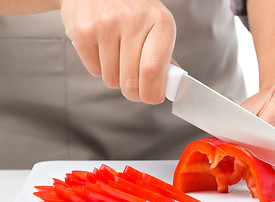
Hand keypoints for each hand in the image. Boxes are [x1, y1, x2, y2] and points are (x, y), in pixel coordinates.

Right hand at [59, 0, 175, 103]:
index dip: (152, 93)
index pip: (153, 71)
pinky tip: (102, 50)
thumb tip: (169, 85)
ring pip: (111, 79)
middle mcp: (133, 20)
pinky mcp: (83, 30)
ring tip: (116, 56)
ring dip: (115, 77)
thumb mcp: (155, 24)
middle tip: (133, 86)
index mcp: (160, 22)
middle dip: (133, 91)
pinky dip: (99, 68)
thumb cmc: (131, 8)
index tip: (151, 97)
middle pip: (131, 81)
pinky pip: (94, 70)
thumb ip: (163, 55)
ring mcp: (106, 24)